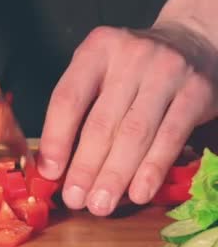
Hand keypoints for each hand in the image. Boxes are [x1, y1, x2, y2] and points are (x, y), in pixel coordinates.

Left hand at [37, 24, 217, 215]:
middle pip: (102, 122)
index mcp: (96, 49)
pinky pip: (170, 137)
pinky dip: (152, 169)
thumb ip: (77, 108)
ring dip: (115, 175)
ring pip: (135, 134)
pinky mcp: (196, 92)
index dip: (56, 138)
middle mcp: (131, 56)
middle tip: (75, 199)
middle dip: (86, 167)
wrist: (191, 42)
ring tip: (100, 204)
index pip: (68, 98)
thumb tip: (54, 166)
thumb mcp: (99, 71)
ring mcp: (166, 72)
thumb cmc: (131, 69)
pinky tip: (137, 193)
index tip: (49, 172)